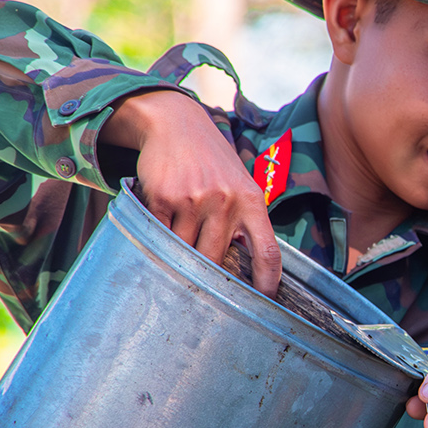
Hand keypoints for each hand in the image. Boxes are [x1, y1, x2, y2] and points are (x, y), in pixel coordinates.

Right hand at [101, 89, 281, 293]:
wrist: (176, 124)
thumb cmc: (212, 161)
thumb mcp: (240, 184)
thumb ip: (244, 221)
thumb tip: (245, 268)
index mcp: (251, 201)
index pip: (267, 252)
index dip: (268, 283)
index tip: (265, 303)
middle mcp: (225, 201)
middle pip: (215, 260)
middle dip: (206, 273)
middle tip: (198, 280)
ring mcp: (193, 199)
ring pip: (185, 251)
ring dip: (179, 254)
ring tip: (177, 240)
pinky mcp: (163, 197)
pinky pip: (160, 235)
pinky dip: (159, 236)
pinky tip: (162, 221)